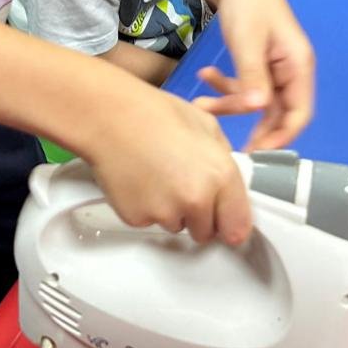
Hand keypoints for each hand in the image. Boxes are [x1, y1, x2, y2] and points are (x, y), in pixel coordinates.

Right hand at [83, 85, 252, 244]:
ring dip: (171, 211)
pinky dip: (146, 208)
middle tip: (182, 187)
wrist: (109, 117)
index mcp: (221, 177)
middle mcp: (196, 201)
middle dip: (199, 217)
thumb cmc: (157, 114)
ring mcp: (165, 213)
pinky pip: (149, 222)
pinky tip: (139, 181)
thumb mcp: (207, 126)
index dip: (230, 224)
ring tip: (156, 177)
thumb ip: (223, 161)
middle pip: (206, 233)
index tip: (222, 219)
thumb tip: (228, 185)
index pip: (238, 228)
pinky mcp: (137, 219)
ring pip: (176, 226)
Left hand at [195, 0, 314, 150]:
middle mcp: (291, 70)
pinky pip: (245, 86)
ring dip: (231, 105)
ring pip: (257, 101)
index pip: (300, 114)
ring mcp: (274, 67)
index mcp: (299, 65)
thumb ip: (253, 78)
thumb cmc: (247, 1)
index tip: (256, 153)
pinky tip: (204, 77)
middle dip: (253, 128)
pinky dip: (226, 87)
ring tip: (201, 106)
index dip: (282, 137)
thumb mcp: (248, 41)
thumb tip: (257, 111)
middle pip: (279, 113)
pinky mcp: (256, 62)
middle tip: (227, 146)